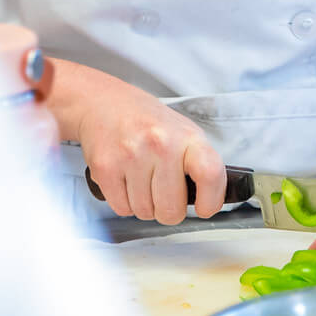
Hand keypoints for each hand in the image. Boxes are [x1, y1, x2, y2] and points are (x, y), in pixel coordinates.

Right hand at [69, 74, 224, 224]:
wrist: (105, 103)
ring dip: (145, 204)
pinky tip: (126, 180)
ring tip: (142, 179)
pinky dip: (124, 202)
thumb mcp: (184, 132)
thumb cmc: (148, 122)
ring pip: (145, 212)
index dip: (210, 200)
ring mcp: (131, 155)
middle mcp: (160, 144)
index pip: (210, 174)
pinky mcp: (105, 167)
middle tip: (164, 192)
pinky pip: (121, 209)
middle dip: (168, 209)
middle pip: (171, 210)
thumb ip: (198, 163)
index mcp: (187, 136)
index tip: (204, 207)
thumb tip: (209, 199)